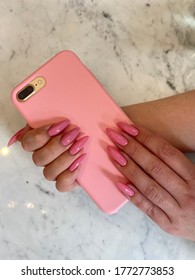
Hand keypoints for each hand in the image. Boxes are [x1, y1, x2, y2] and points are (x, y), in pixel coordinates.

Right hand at [8, 120, 87, 191]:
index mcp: (37, 141)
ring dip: (65, 159)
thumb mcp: (66, 113)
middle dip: (57, 146)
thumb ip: (49, 112)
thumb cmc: (79, 123)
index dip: (41, 135)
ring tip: (80, 147)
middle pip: (39, 158)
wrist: (96, 136)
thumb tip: (34, 115)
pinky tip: (80, 161)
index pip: (27, 142)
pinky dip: (70, 174)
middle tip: (74, 134)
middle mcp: (43, 158)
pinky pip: (61, 185)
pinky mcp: (66, 181)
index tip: (61, 124)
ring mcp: (54, 171)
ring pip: (49, 172)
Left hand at [106, 122, 194, 240]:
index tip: (128, 127)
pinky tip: (119, 183)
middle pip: (154, 166)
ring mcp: (178, 210)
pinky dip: (133, 196)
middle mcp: (187, 192)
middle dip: (132, 148)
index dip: (145, 137)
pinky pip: (148, 209)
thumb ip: (177, 164)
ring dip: (128, 168)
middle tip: (115, 135)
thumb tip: (148, 145)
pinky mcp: (169, 225)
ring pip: (149, 186)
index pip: (166, 152)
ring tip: (113, 153)